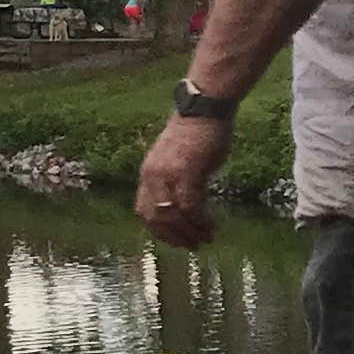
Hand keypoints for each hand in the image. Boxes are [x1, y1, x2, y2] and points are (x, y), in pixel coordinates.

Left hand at [136, 115, 231, 248]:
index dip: (159, 232)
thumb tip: (183, 208)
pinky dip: (200, 221)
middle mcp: (152, 176)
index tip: (177, 240)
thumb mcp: (178, 162)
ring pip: (172, 216)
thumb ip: (174, 182)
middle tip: (194, 246)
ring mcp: (168, 174)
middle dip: (175, 238)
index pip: (143, 212)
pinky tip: (211, 225)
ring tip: (206, 238)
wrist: (204, 108)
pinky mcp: (187, 172)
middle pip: (155, 219)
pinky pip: (190, 206)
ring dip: (189, 232)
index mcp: (148, 174)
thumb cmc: (197, 134)